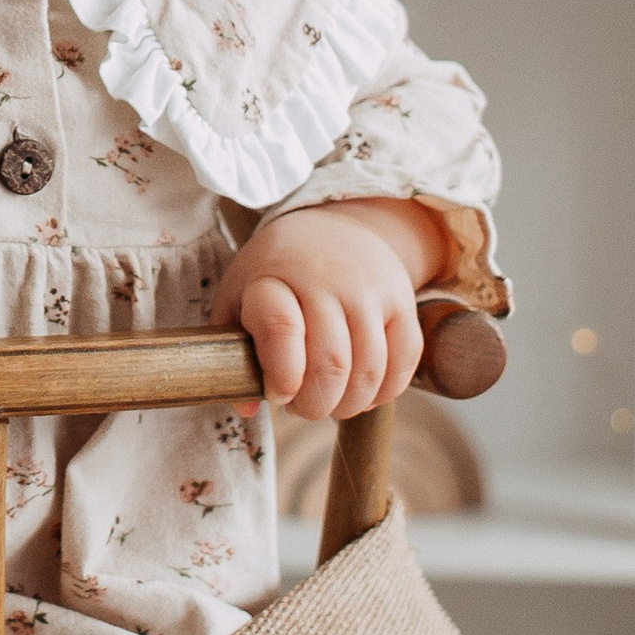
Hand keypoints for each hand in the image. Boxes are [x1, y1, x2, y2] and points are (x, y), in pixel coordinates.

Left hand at [211, 198, 442, 421]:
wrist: (333, 226)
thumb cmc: (278, 274)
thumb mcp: (239, 296)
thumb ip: (231, 350)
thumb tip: (244, 407)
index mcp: (275, 278)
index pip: (281, 327)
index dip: (281, 375)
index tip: (278, 394)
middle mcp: (326, 280)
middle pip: (331, 362)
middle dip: (314, 403)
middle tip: (302, 407)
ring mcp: (370, 291)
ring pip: (369, 369)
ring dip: (348, 405)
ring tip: (329, 403)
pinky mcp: (403, 302)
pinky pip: (403, 361)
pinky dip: (384, 392)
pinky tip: (362, 394)